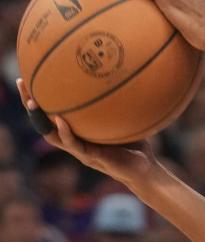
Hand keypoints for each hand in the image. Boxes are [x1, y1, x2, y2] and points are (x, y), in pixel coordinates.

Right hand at [17, 78, 158, 186]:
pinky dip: (65, 132)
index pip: (52, 112)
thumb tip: (122, 72)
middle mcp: (74, 140)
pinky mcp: (90, 157)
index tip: (30, 76)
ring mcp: (80, 150)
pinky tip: (60, 120)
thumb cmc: (134, 142)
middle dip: (30, 103)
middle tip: (22, 83)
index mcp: (78, 131)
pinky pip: (73, 144)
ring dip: (40, 119)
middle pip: (43, 121)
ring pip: (51, 134)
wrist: (145, 169)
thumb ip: (118, 101)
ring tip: (32, 102)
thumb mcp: (123, 117)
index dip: (40, 97)